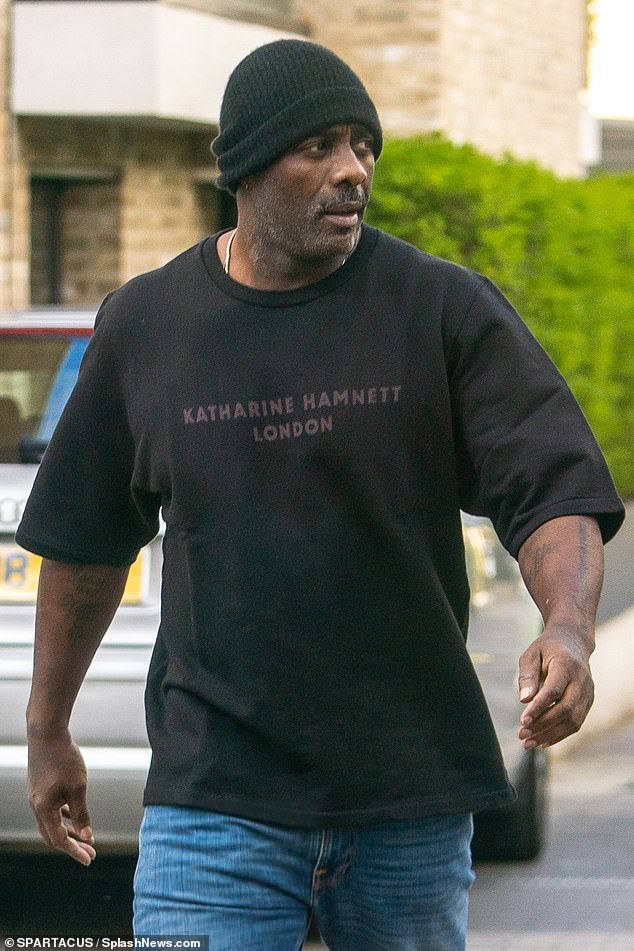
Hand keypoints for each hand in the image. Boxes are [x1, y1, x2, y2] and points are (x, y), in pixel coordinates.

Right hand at [27, 727, 95, 865]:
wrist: (47, 733)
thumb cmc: (64, 759)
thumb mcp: (78, 787)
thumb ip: (82, 813)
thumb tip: (87, 836)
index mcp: (44, 809)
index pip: (59, 840)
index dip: (75, 851)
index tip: (90, 859)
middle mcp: (36, 806)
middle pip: (53, 835)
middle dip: (72, 845)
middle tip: (91, 852)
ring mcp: (36, 797)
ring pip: (52, 823)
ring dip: (69, 831)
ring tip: (87, 838)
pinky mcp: (39, 789)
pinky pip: (51, 810)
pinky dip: (63, 817)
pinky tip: (75, 816)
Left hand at [517, 627, 594, 749]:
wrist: (573, 641)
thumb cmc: (547, 648)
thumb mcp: (531, 654)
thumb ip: (527, 676)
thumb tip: (524, 700)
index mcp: (566, 665)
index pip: (554, 691)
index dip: (539, 708)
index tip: (522, 722)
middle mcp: (581, 680)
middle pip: (565, 709)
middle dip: (542, 725)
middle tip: (522, 736)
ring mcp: (588, 692)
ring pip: (573, 720)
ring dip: (550, 735)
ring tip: (528, 743)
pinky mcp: (589, 701)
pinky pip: (576, 722)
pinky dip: (560, 734)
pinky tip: (542, 742)